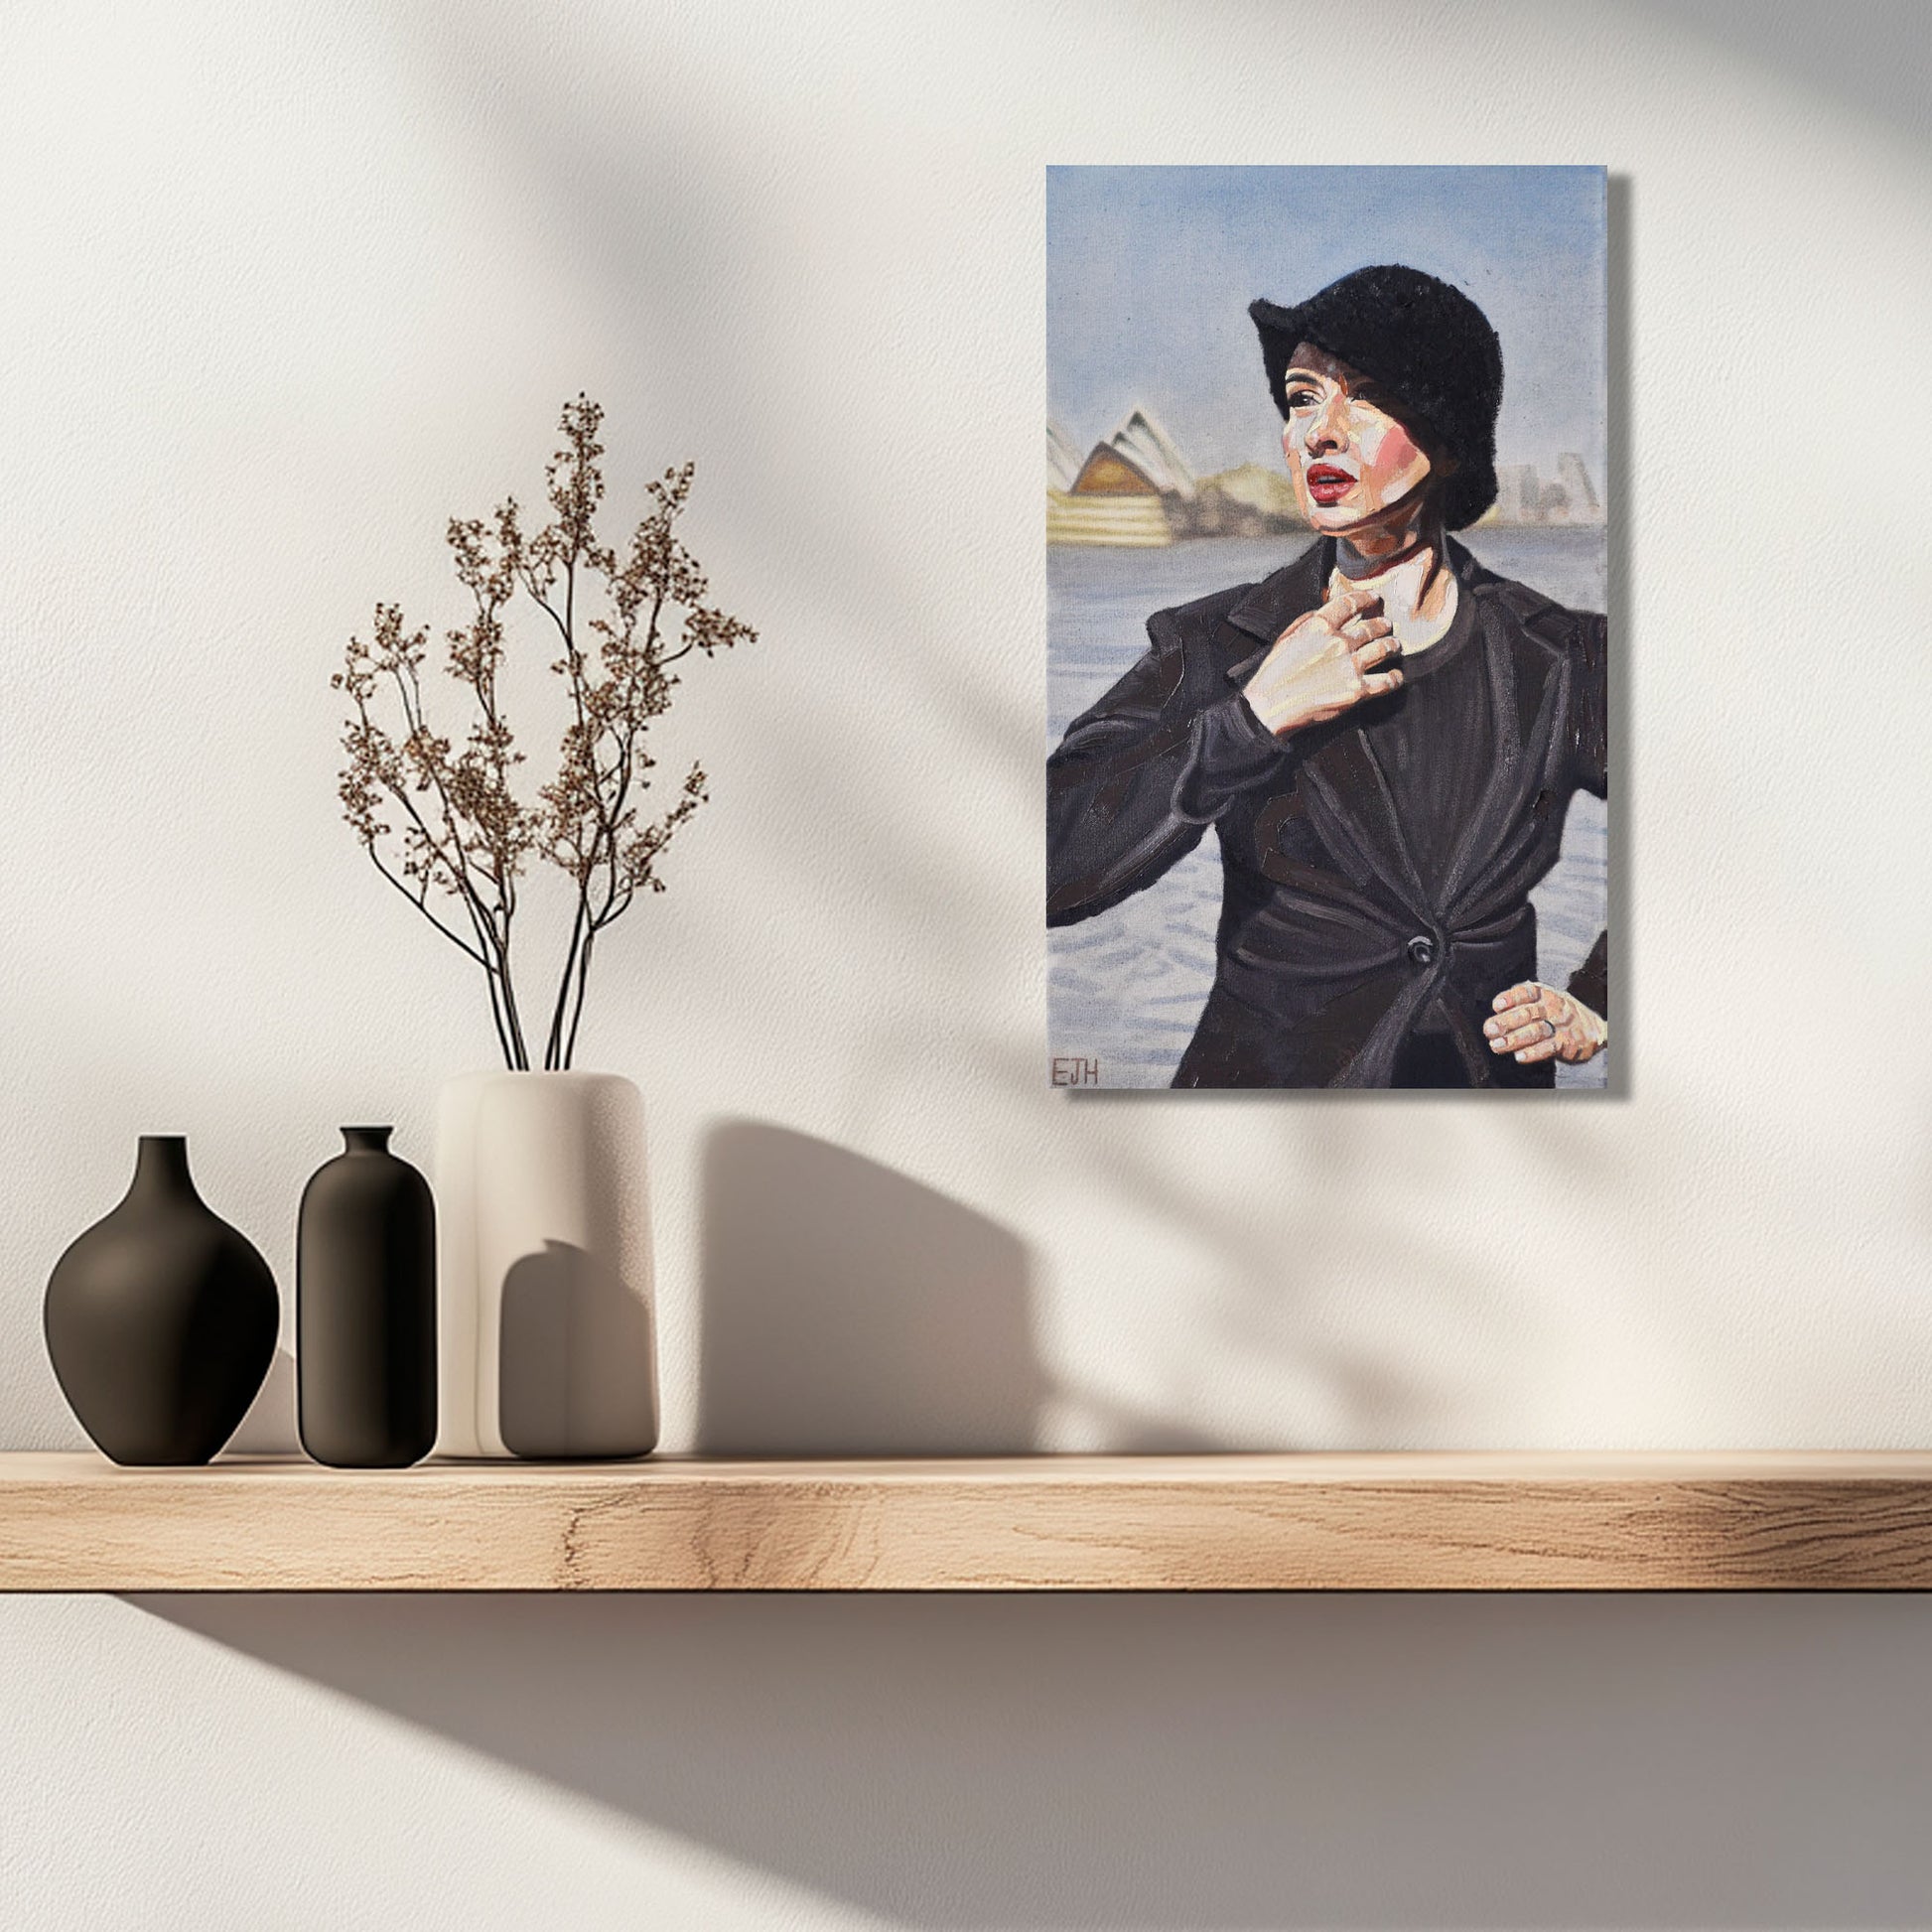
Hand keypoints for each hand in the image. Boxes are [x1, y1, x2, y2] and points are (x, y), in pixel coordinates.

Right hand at [1242, 585, 1402, 736]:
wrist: (1270, 708)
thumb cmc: (1273, 675)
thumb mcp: (1286, 638)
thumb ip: (1308, 621)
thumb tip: (1326, 610)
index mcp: (1319, 626)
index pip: (1351, 603)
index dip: (1367, 598)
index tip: (1375, 599)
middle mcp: (1339, 642)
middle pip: (1371, 627)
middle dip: (1382, 624)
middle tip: (1387, 625)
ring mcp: (1351, 666)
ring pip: (1384, 649)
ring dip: (1392, 646)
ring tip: (1394, 646)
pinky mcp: (1357, 691)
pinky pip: (1387, 681)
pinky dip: (1395, 678)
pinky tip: (1396, 676)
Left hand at [1484, 981, 1607, 1064]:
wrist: (1591, 1028)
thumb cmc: (1554, 1015)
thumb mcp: (1541, 1003)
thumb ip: (1518, 1009)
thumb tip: (1493, 1023)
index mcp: (1543, 994)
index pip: (1527, 992)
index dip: (1511, 998)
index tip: (1497, 1005)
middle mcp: (1552, 1007)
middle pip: (1528, 1013)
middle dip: (1506, 1022)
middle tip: (1490, 1030)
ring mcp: (1560, 1025)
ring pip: (1536, 1031)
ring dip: (1515, 1039)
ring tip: (1497, 1045)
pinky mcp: (1567, 1042)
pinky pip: (1549, 1047)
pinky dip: (1533, 1052)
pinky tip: (1519, 1056)